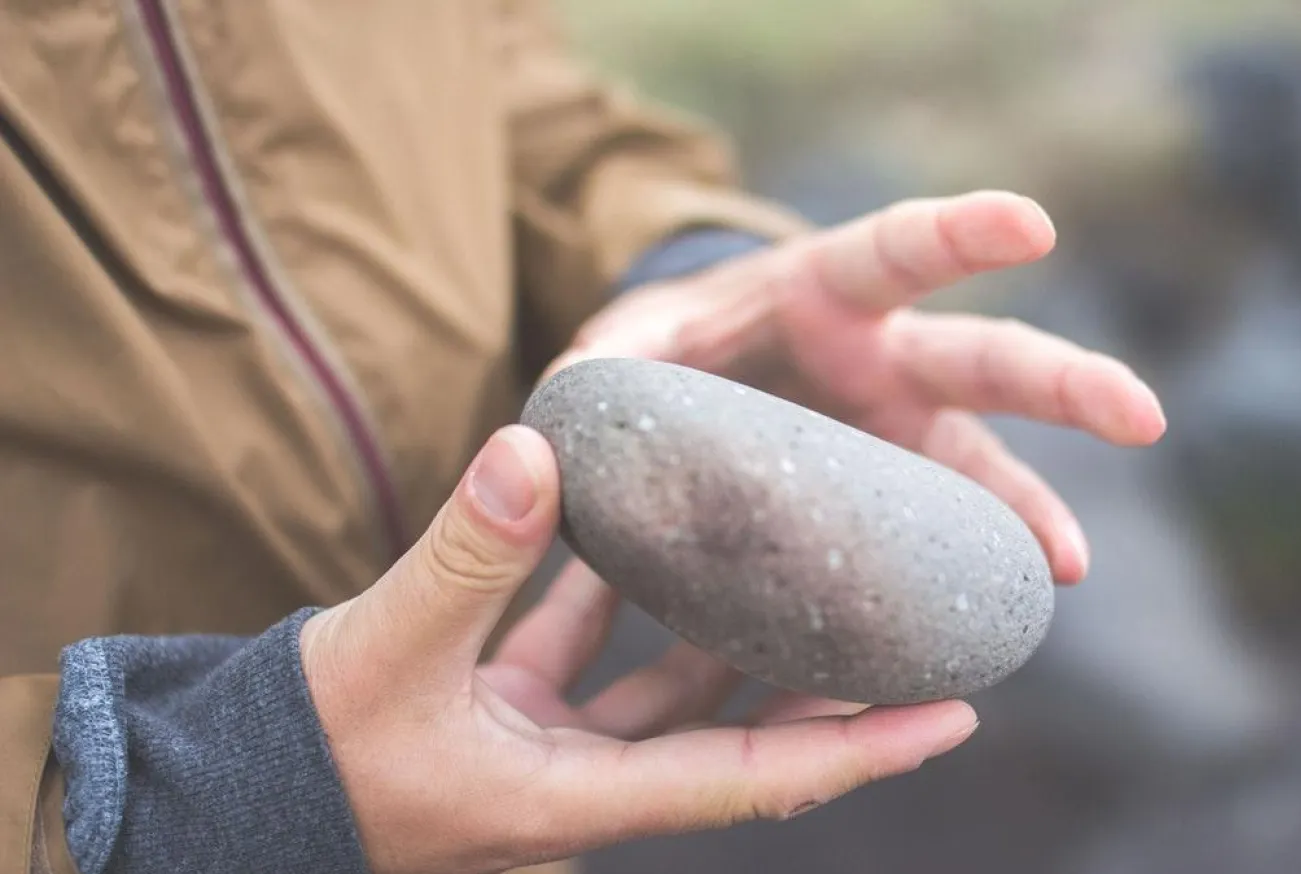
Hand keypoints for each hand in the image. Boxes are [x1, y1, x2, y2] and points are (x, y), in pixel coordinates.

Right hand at [300, 427, 978, 873]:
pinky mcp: (509, 720)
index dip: (860, 750)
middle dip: (815, 683)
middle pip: (733, 734)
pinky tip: (635, 533)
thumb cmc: (305, 756)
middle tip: (896, 616)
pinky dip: (617, 603)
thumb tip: (534, 450)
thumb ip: (464, 555)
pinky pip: (589, 660)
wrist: (224, 800)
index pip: (751, 778)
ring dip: (724, 630)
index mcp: (576, 800)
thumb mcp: (383, 653)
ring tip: (789, 557)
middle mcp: (583, 788)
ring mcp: (548, 756)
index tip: (954, 712)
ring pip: (666, 692)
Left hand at [551, 192, 1167, 583]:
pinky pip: (938, 540)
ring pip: (980, 466)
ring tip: (1064, 569)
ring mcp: (893, 434)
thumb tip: (552, 424)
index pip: (895, 249)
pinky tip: (984, 624)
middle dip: (1060, 381)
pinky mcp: (887, 499)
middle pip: (980, 361)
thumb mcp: (618, 352)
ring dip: (1028, 511)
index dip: (961, 236)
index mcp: (817, 292)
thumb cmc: (659, 354)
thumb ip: (597, 374)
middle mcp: (878, 359)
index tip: (1034, 223)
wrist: (685, 393)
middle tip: (1140, 416)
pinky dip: (962, 577)